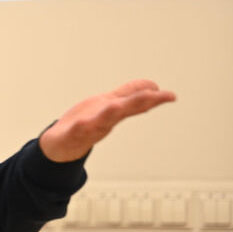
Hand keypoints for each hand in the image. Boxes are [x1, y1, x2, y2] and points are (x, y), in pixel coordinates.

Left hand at [39, 80, 176, 162]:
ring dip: (111, 113)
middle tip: (157, 95)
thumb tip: (152, 86)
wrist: (60, 144)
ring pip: (103, 120)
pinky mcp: (71, 133)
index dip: (154, 98)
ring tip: (117, 106)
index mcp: (113, 110)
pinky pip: (76, 130)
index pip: (136, 102)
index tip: (172, 96)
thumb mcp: (110, 105)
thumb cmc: (86, 123)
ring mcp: (88, 127)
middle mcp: (104, 119)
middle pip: (124, 109)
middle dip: (139, 102)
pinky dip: (80, 127)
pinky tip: (82, 122)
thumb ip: (130, 95)